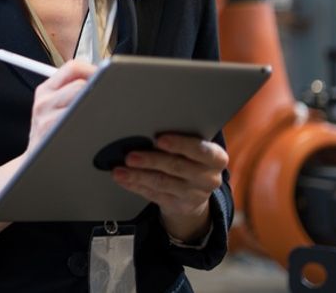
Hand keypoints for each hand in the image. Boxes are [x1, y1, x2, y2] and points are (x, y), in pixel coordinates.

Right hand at [26, 58, 95, 153]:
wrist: (33, 162)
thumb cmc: (49, 134)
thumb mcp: (51, 107)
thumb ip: (69, 90)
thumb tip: (99, 77)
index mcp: (45, 90)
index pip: (73, 68)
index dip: (93, 70)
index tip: (104, 78)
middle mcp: (44, 102)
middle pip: (80, 84)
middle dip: (96, 89)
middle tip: (104, 98)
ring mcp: (48, 118)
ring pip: (82, 101)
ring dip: (93, 106)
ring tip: (98, 114)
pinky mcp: (55, 134)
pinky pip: (82, 121)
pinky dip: (91, 122)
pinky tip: (92, 127)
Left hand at [112, 134, 228, 242]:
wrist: (196, 191)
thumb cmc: (190, 159)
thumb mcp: (193, 148)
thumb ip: (179, 140)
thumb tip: (148, 130)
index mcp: (216, 158)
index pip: (202, 151)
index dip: (181, 144)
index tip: (159, 140)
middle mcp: (209, 178)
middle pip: (178, 167)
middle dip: (151, 161)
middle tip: (131, 156)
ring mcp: (194, 195)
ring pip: (163, 183)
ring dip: (138, 176)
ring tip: (119, 171)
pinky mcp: (179, 206)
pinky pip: (154, 195)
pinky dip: (136, 186)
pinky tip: (124, 180)